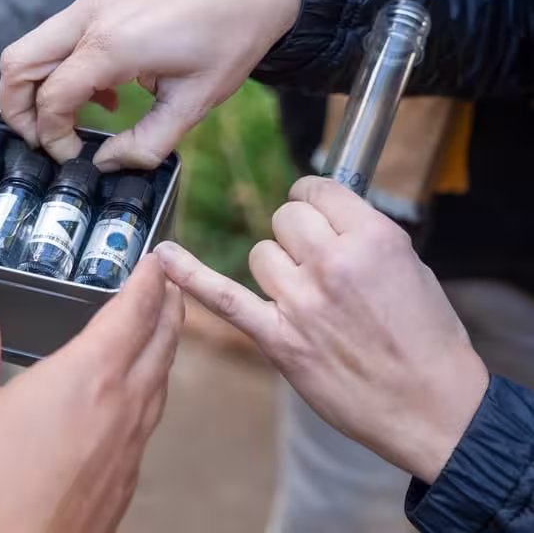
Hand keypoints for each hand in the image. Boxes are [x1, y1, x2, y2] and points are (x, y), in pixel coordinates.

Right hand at [0, 0, 299, 169]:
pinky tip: (101, 93)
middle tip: (42, 142)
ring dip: (37, 89)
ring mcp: (93, 0)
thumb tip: (105, 163)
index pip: (52, 97)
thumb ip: (145, 145)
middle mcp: (92, 15)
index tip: (71, 157)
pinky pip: (58, 34)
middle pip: (18, 64)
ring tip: (71, 121)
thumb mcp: (193, 105)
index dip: (52, 136)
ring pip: (30, 46)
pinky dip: (59, 68)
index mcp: (113, 45)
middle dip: (19, 111)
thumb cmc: (229, 42)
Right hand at [0, 256, 183, 532]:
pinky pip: (152, 413)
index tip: (156, 260)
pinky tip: (135, 394)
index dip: (148, 279)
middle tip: (169, 284)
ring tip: (160, 330)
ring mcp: (131, 440)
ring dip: (166, 344)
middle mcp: (122, 401)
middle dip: (170, 304)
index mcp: (88, 374)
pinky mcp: (128, 472)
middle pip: (163, 340)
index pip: (133, 310)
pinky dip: (153, 385)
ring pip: (163, 377)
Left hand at [155, 177, 489, 483]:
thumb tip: (322, 216)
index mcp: (373, 238)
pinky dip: (191, 274)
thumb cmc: (426, 338)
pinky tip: (164, 256)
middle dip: (298, 235)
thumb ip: (361, 235)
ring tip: (309, 297)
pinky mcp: (278, 339)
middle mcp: (334, 263)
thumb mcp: (410, 266)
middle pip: (285, 219)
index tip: (315, 213)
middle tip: (319, 264)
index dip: (314, 201)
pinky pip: (224, 297)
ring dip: (278, 268)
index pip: (316, 191)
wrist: (432, 406)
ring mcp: (302, 302)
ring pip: (261, 254)